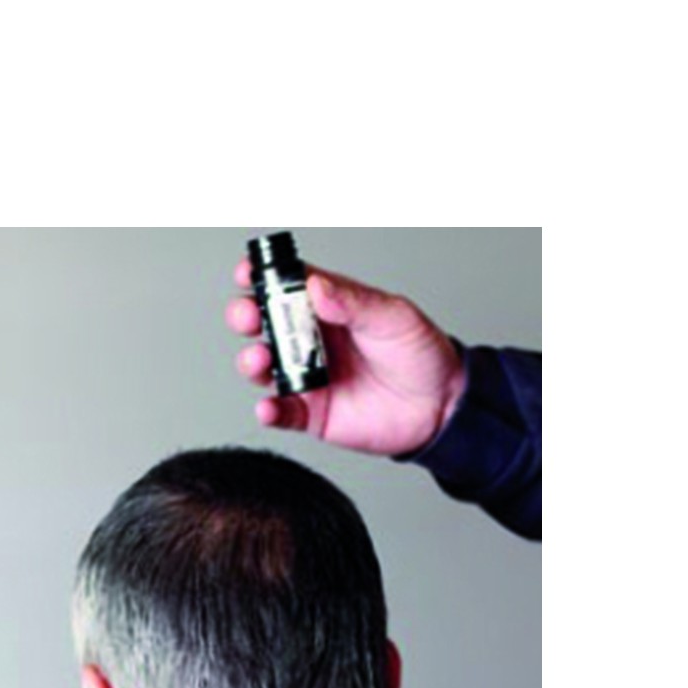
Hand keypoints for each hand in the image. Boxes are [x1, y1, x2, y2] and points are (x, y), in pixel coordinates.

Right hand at [226, 259, 466, 457]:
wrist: (441, 405)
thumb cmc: (419, 353)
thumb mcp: (392, 316)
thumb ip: (353, 302)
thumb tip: (316, 287)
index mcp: (327, 307)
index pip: (284, 286)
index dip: (260, 276)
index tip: (248, 274)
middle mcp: (310, 340)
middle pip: (261, 323)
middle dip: (245, 316)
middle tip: (250, 317)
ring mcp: (307, 376)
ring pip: (261, 367)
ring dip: (250, 361)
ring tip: (259, 360)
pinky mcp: (312, 412)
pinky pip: (281, 412)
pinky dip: (268, 411)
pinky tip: (268, 407)